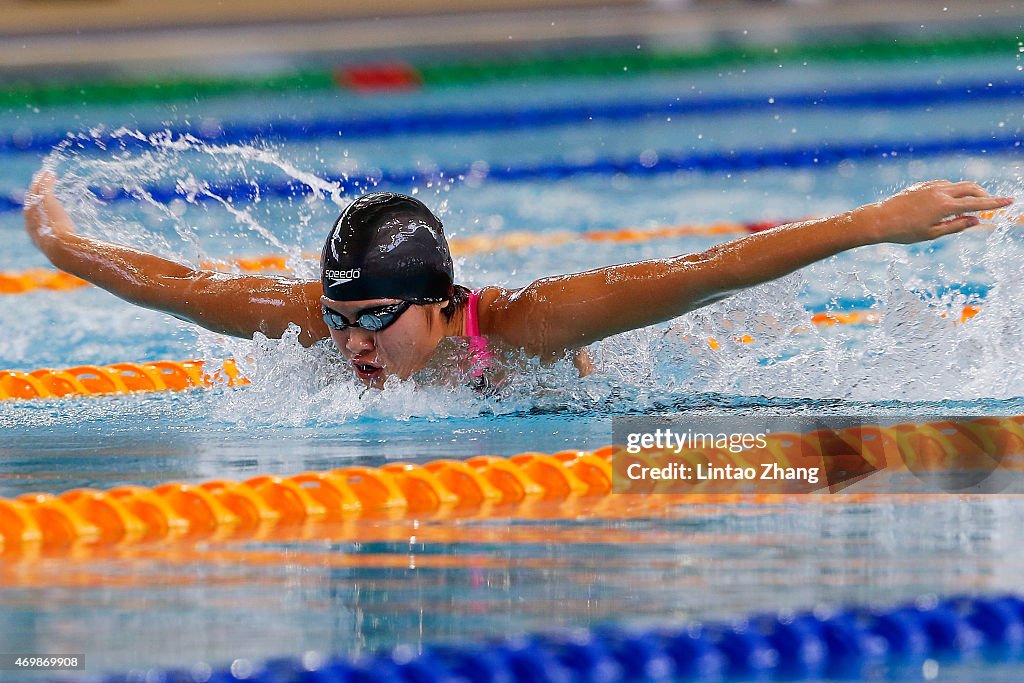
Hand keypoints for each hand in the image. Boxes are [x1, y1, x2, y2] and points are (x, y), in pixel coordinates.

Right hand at [23, 170, 75, 253]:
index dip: (34, 207)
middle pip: (29, 199)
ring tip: (46, 174)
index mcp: (32, 230)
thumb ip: (66, 247)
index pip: (30, 215)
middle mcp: (29, 217)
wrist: (60, 247)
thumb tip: (80, 252)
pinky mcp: (44, 199)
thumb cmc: (64, 252)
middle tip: (38, 182)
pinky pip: (44, 185)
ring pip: (35, 190)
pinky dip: (47, 179)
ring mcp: (36, 207)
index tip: (38, 201)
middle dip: (33, 190)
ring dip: (40, 181)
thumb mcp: (63, 249)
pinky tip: (52, 174)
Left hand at [863, 180, 1012, 244]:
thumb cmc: (904, 231)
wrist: (879, 219)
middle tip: (989, 205)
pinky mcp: (922, 185)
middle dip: (984, 194)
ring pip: (958, 185)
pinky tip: (948, 202)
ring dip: (967, 192)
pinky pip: (944, 185)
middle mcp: (940, 192)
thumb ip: (956, 226)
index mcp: (944, 206)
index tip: (1009, 202)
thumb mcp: (932, 234)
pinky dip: (953, 191)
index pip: (977, 203)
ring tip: (968, 206)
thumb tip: (976, 220)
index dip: (995, 203)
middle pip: (971, 188)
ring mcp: (930, 186)